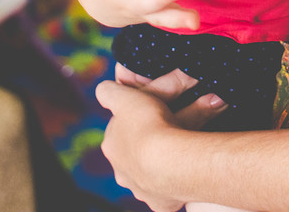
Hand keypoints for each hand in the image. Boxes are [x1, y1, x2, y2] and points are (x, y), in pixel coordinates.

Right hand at [94, 0, 200, 29]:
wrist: (102, 4)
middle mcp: (128, 2)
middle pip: (145, 3)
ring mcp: (141, 14)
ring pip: (159, 19)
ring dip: (178, 18)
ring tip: (195, 21)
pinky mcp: (153, 19)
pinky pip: (168, 21)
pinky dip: (182, 21)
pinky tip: (196, 21)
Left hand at [96, 69, 226, 211]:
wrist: (171, 160)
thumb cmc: (148, 125)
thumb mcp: (125, 96)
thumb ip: (109, 91)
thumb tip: (103, 89)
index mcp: (112, 145)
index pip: (122, 129)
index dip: (138, 118)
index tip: (154, 111)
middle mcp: (122, 171)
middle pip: (138, 153)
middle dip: (154, 140)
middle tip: (178, 125)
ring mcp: (141, 189)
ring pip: (152, 172)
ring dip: (164, 162)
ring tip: (185, 148)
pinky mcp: (161, 203)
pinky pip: (169, 192)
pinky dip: (176, 183)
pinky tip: (184, 174)